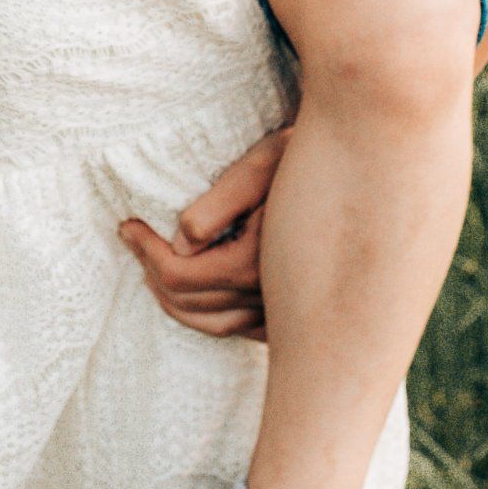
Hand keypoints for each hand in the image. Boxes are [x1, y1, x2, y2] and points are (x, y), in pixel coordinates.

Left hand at [118, 129, 288, 341]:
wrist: (360, 172)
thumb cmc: (303, 159)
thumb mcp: (258, 165)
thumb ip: (217, 204)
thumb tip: (181, 243)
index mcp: (255, 263)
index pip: (178, 275)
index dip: (145, 251)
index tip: (127, 225)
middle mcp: (271, 297)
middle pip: (189, 305)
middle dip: (153, 274)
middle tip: (133, 242)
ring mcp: (284, 312)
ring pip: (213, 325)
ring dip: (174, 301)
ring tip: (152, 269)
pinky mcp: (294, 314)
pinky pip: (242, 329)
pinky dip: (208, 315)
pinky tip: (195, 292)